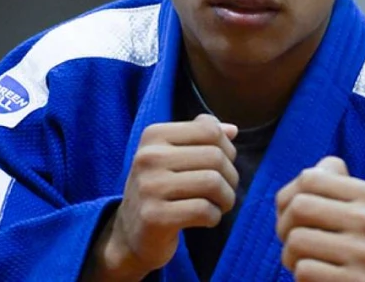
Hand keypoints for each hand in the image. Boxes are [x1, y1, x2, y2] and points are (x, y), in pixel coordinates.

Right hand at [84, 114, 238, 280]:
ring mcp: (149, 186)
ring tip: (218, 205)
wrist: (132, 234)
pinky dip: (214, 217)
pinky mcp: (154, 216)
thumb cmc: (161, 189)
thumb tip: (232, 130)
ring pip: (213, 182)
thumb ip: (202, 138)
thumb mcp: (174, 156)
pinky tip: (205, 219)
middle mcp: (148, 157)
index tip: (221, 166)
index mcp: (154, 135)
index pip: (209, 129)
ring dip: (226, 198)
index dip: (227, 149)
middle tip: (222, 191)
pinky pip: (204, 210)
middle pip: (215, 156)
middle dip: (230, 177)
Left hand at [276, 157, 364, 281]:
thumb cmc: (339, 240)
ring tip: (308, 259)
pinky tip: (318, 277)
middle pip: (299, 206)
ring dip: (290, 255)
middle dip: (285, 227)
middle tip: (296, 241)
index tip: (297, 217)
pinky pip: (303, 270)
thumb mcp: (341, 204)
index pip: (309, 178)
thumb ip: (326, 177)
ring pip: (296, 240)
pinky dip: (301, 275)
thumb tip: (313, 172)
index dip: (289, 199)